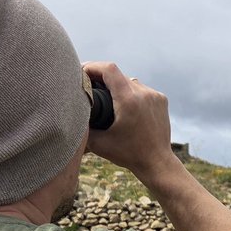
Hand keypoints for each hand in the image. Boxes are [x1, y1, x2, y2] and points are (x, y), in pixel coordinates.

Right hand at [82, 62, 178, 180]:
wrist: (157, 163)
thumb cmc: (128, 155)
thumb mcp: (99, 144)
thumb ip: (82, 127)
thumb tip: (68, 114)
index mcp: (128, 100)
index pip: (109, 69)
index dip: (93, 66)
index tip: (82, 72)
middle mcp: (143, 93)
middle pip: (118, 74)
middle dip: (102, 77)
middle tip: (89, 86)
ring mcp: (154, 96)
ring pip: (130, 81)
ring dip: (117, 86)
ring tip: (106, 98)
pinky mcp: (161, 100)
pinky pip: (142, 89)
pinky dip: (131, 94)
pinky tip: (124, 105)